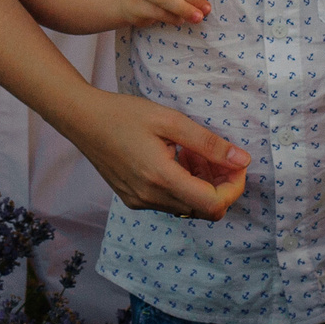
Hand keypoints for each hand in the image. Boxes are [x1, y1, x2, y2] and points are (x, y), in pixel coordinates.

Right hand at [63, 90, 251, 220]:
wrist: (82, 120)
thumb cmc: (124, 114)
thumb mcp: (170, 120)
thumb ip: (209, 143)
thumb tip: (241, 160)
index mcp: (161, 179)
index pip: (214, 204)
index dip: (234, 187)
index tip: (236, 164)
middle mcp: (151, 198)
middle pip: (204, 209)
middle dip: (219, 184)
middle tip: (214, 154)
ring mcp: (140, 202)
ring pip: (188, 207)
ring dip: (201, 185)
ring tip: (192, 152)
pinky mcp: (134, 200)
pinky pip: (170, 203)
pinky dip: (183, 186)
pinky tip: (175, 159)